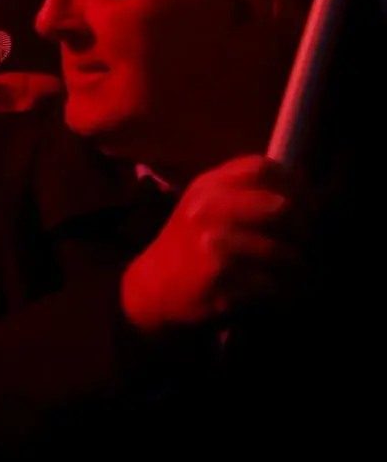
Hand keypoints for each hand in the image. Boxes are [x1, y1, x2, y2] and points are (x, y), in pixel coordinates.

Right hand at [120, 155, 309, 334]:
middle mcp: (208, 209)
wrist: (154, 287)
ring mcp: (212, 244)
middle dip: (303, 230)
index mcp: (208, 186)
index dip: (296, 186)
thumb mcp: (207, 205)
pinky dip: (282, 293)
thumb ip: (246, 190)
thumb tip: (302, 176)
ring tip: (289, 273)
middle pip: (282, 207)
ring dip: (295, 268)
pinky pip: (273, 285)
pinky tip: (275, 293)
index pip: (263, 168)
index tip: (307, 207)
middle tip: (302, 244)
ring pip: (284, 253)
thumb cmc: (191, 244)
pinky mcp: (220, 279)